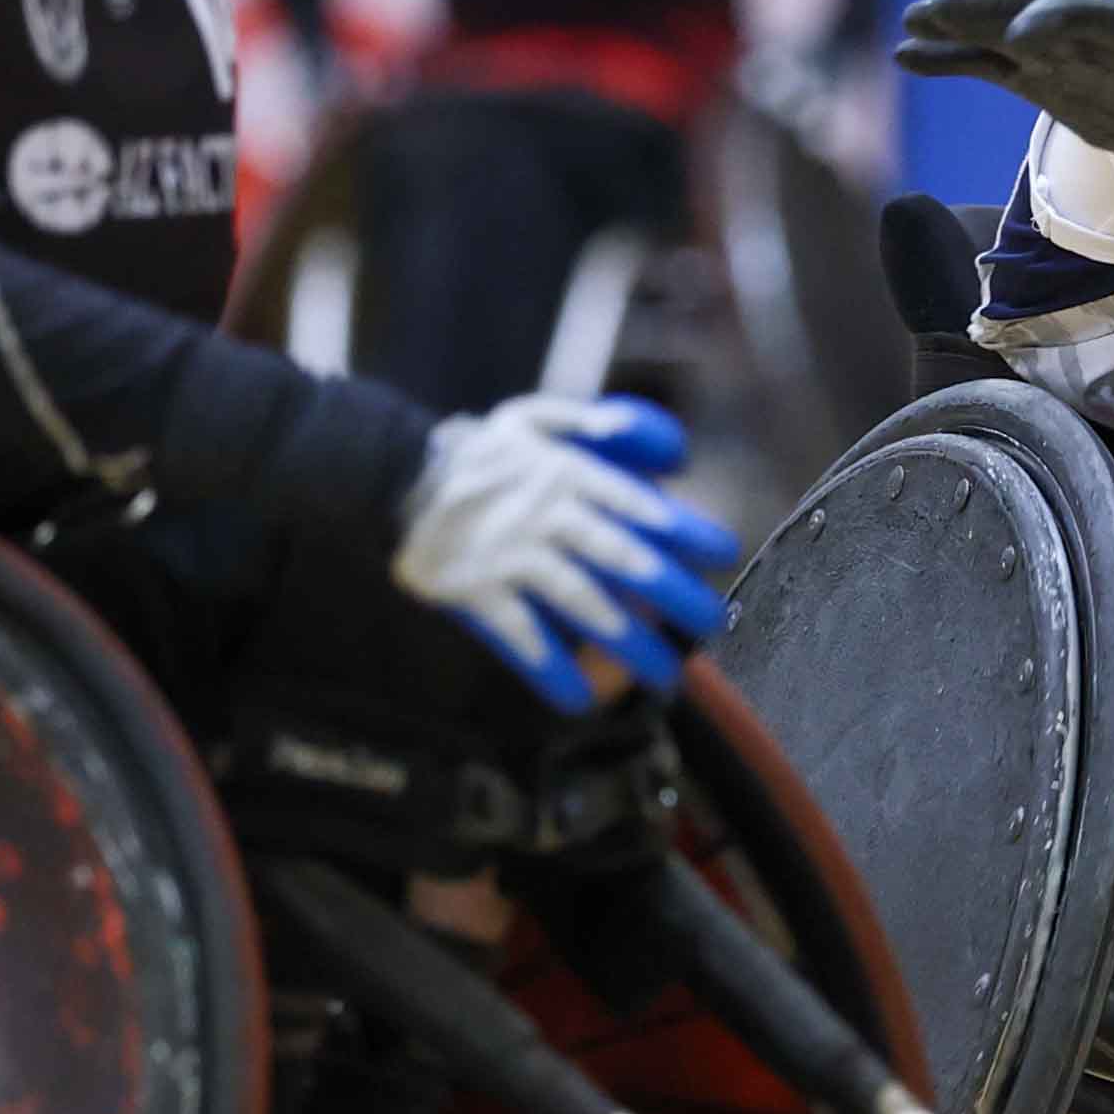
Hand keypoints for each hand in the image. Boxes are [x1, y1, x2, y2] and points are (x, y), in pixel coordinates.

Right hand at [391, 395, 741, 715]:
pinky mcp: (477, 590)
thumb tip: (647, 438)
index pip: (637, 503)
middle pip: (622, 558)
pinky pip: (519, 634)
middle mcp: (547, 516)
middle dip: (672, 593)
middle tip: (711, 622)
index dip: (682, 530)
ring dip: (625, 640)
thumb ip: (587, 422)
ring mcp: (512, 555)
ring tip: (662, 673)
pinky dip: (549, 666)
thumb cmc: (474, 450)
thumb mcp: (529, 416)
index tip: (720, 553)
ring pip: (580, 601)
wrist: (393, 475)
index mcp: (566, 474)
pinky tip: (579, 696)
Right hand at [896, 0, 1113, 158]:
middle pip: (1019, 9)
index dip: (1053, 22)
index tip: (1020, 39)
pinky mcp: (1033, 78)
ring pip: (990, 33)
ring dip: (952, 27)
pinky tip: (906, 56)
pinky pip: (982, 66)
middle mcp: (1072, 29)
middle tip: (937, 10)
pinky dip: (946, 60)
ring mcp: (1047, 53)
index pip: (1078, 14)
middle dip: (981, 10)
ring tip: (910, 21)